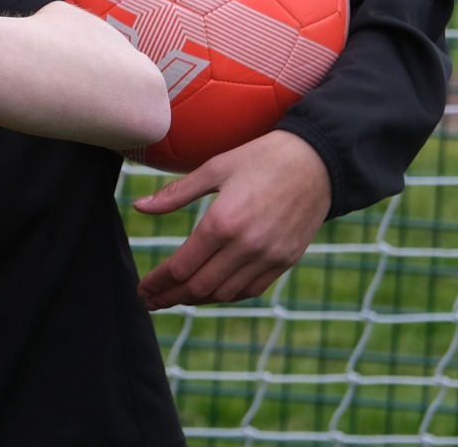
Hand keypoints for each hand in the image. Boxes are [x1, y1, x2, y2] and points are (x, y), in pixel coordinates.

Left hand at [132, 129, 331, 308]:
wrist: (319, 161)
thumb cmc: (261, 158)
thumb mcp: (214, 168)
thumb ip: (175, 193)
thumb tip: (139, 207)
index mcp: (223, 222)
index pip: (181, 266)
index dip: (158, 282)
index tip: (143, 289)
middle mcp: (246, 245)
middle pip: (200, 286)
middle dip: (171, 297)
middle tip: (151, 300)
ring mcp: (270, 256)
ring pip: (225, 293)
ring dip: (197, 299)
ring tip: (176, 298)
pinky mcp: (287, 260)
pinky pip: (252, 289)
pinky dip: (228, 295)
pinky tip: (211, 292)